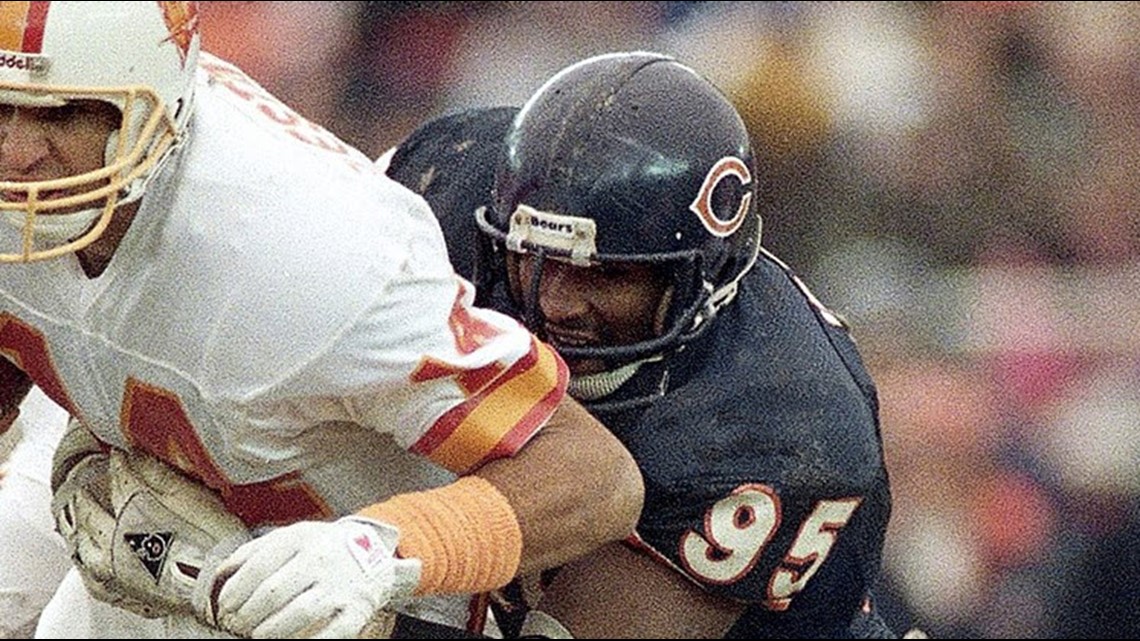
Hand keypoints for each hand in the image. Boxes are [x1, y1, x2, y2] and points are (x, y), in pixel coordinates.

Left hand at [193, 516, 421, 637]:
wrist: (377, 558)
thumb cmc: (325, 549)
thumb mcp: (294, 536)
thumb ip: (256, 550)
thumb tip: (220, 573)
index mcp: (302, 539)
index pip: (258, 567)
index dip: (235, 590)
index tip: (225, 605)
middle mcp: (321, 561)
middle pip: (273, 593)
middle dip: (248, 614)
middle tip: (238, 624)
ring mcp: (340, 587)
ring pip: (299, 614)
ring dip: (271, 631)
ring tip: (258, 635)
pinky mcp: (356, 612)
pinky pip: (330, 634)